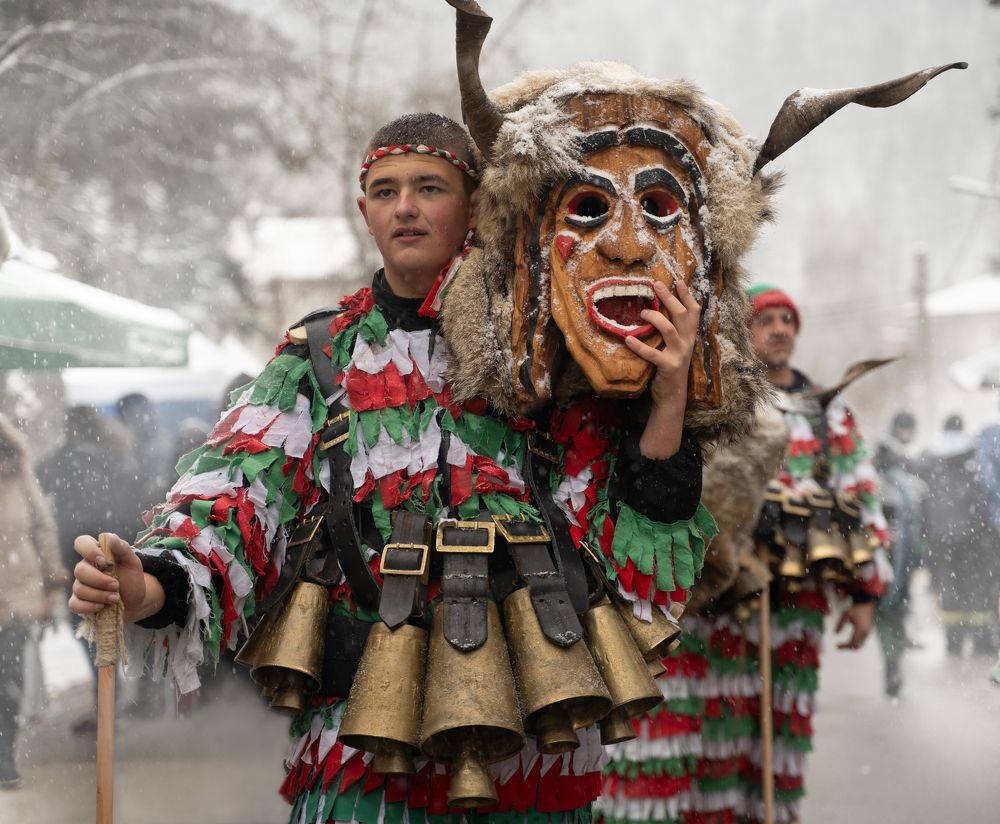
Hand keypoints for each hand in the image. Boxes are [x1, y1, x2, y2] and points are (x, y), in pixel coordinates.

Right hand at [69, 533, 153, 623]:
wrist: (135, 601)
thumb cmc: (132, 579)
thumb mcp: (133, 562)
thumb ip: (123, 548)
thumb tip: (111, 538)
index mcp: (97, 554)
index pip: (82, 543)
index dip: (88, 550)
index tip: (103, 561)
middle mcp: (85, 568)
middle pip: (79, 570)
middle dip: (100, 580)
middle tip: (116, 585)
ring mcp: (80, 585)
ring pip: (79, 589)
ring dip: (99, 595)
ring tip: (115, 598)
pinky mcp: (79, 602)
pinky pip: (74, 604)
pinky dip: (89, 607)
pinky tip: (101, 607)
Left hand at [625, 279, 700, 458]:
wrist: (672, 396)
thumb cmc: (670, 368)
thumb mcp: (676, 347)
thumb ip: (673, 331)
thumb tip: (660, 311)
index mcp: (690, 336)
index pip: (694, 312)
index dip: (687, 295)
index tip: (678, 281)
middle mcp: (688, 343)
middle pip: (681, 315)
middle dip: (669, 297)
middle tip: (656, 284)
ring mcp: (679, 355)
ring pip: (669, 329)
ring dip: (655, 317)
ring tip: (642, 312)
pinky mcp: (668, 367)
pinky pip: (652, 354)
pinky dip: (639, 346)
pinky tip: (628, 340)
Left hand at [835, 601, 874, 649]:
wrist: (867, 604)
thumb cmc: (856, 609)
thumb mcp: (845, 615)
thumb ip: (840, 624)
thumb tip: (834, 633)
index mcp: (860, 630)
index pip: (852, 643)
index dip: (844, 646)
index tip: (836, 646)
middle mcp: (865, 633)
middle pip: (857, 646)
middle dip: (847, 648)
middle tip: (839, 647)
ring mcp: (868, 633)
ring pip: (860, 645)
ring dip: (852, 646)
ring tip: (843, 645)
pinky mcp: (868, 631)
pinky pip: (862, 641)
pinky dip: (855, 643)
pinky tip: (849, 641)